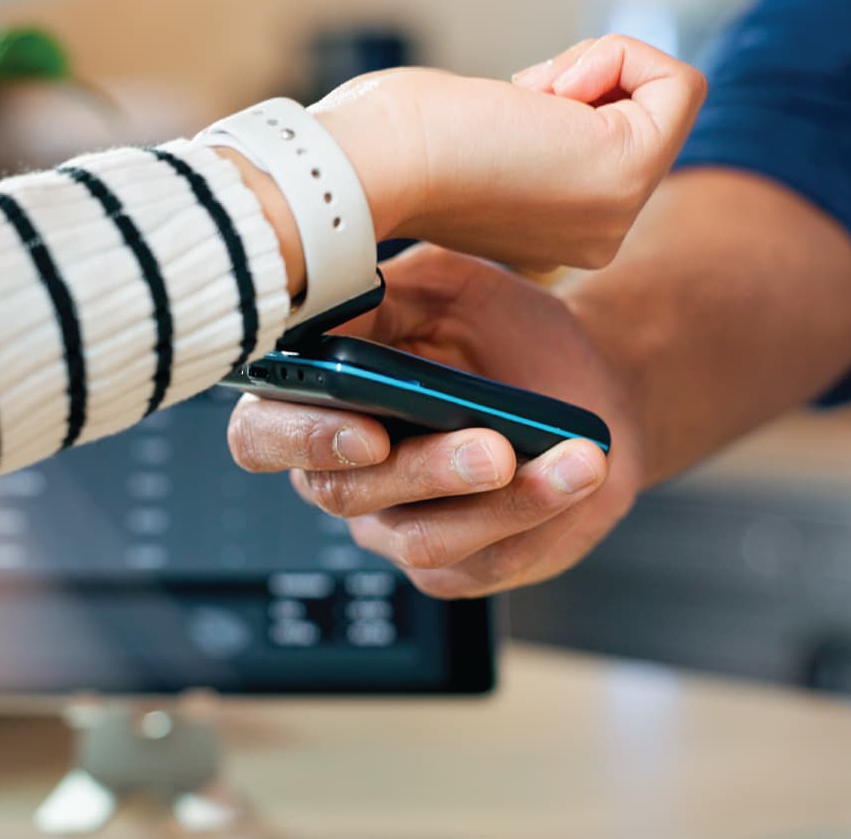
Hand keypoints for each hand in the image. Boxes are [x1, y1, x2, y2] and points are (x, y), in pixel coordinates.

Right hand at [226, 245, 644, 597]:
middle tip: (491, 445)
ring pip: (424, 539)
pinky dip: (542, 509)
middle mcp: (347, 476)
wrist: (590, 377)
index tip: (368, 427)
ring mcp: (402, 529)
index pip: (260, 436)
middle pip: (345, 494)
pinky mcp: (466, 567)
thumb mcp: (445, 285)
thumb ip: (383, 292)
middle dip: (421, 471)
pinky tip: (581, 469)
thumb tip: (335, 302)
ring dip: (500, 500)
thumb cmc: (504, 329)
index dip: (298, 438)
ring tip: (568, 457)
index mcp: (318, 403)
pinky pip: (489, 557)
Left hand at [314, 34, 705, 269]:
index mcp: (563, 233)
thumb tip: (552, 103)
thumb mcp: (481, 139)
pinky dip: (618, 55)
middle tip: (511, 107)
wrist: (373, 166)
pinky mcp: (628, 173)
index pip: (616, 135)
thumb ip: (530, 137)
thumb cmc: (397, 144)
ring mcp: (618, 210)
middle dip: (583, 80)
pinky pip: (680, 82)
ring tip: (522, 104)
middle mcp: (600, 233)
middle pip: (644, 113)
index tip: (504, 111)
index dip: (567, 94)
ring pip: (662, 94)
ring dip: (590, 67)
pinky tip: (549, 92)